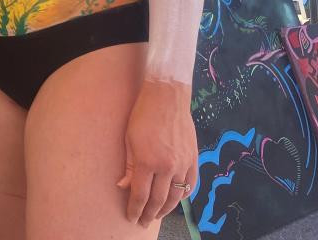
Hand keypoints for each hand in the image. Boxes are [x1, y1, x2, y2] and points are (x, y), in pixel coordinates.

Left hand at [118, 79, 197, 226]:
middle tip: (143, 222)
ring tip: (157, 214)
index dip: (135, 209)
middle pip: (159, 200)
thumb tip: (123, 186)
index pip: (140, 195)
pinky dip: (184, 195)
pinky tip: (177, 200)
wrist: (167, 96)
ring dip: (166, 209)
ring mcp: (183, 164)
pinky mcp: (193, 158)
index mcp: (147, 162)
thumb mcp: (128, 139)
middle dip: (149, 214)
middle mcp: (167, 166)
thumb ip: (128, 165)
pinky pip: (191, 184)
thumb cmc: (142, 115)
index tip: (131, 218)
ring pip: (177, 196)